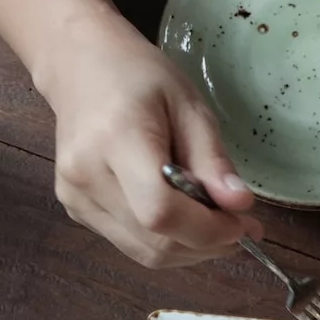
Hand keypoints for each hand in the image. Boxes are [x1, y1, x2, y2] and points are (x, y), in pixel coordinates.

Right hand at [39, 17, 261, 267]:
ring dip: (191, 249)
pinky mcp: (77, 210)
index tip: (243, 222)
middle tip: (239, 225)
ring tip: (215, 223)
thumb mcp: (189, 106)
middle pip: (156, 241)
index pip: (160, 212)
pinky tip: (183, 217)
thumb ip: (212, 159)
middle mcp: (86, 176)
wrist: (80, 66)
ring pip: (146, 253)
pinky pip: (132, 245)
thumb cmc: (139, 77)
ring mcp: (76, 198)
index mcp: (115, 139)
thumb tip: (240, 207)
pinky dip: (167, 242)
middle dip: (207, 243)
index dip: (207, 230)